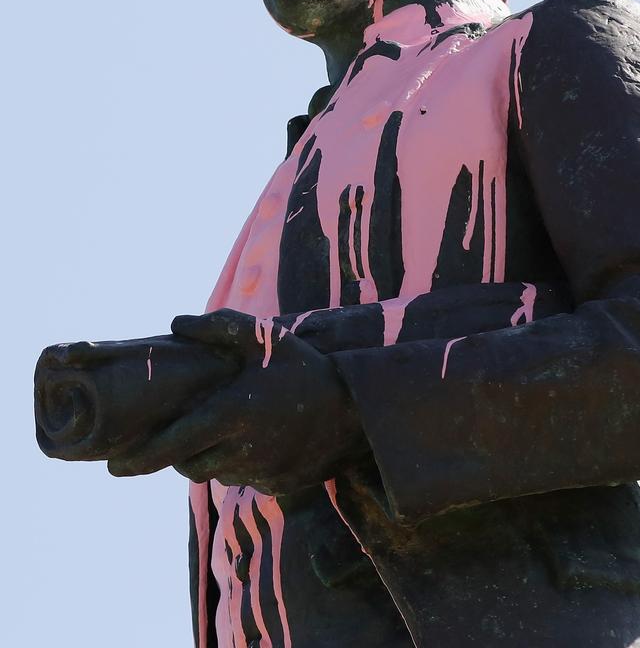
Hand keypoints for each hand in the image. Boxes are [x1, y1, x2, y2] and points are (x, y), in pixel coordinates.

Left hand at [108, 309, 365, 493]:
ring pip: (215, 472)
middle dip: (178, 451)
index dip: (140, 458)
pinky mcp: (278, 485)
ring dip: (210, 455)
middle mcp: (240, 450)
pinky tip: (259, 437)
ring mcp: (260, 472)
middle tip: (180, 430)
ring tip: (225, 426)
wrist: (358, 409)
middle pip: (188, 464)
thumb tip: (175, 322)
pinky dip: (241, 462)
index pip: (172, 445)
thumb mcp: (263, 338)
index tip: (114, 466)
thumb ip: (217, 328)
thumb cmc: (304, 368)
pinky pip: (245, 478)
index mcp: (229, 415)